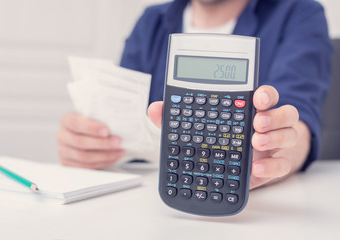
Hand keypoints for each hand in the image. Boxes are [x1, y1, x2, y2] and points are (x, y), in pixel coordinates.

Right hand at [57, 113, 123, 168]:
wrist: (88, 135)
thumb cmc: (93, 124)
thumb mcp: (94, 117)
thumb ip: (101, 118)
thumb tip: (118, 123)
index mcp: (67, 120)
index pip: (75, 123)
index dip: (91, 128)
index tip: (106, 131)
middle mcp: (62, 136)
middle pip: (80, 142)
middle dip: (101, 143)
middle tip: (117, 142)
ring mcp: (64, 151)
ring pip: (84, 156)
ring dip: (104, 155)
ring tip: (118, 151)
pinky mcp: (68, 163)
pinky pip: (86, 166)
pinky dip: (102, 162)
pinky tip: (113, 157)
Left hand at [148, 85, 310, 188]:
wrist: (238, 167)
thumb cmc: (219, 141)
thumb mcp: (198, 130)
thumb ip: (177, 118)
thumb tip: (154, 109)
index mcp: (249, 111)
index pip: (264, 96)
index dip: (264, 94)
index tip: (256, 97)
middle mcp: (267, 125)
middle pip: (285, 112)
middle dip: (273, 115)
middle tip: (256, 121)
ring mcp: (274, 145)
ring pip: (290, 134)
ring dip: (275, 137)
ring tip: (255, 142)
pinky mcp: (275, 165)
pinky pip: (284, 164)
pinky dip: (272, 166)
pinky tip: (256, 168)